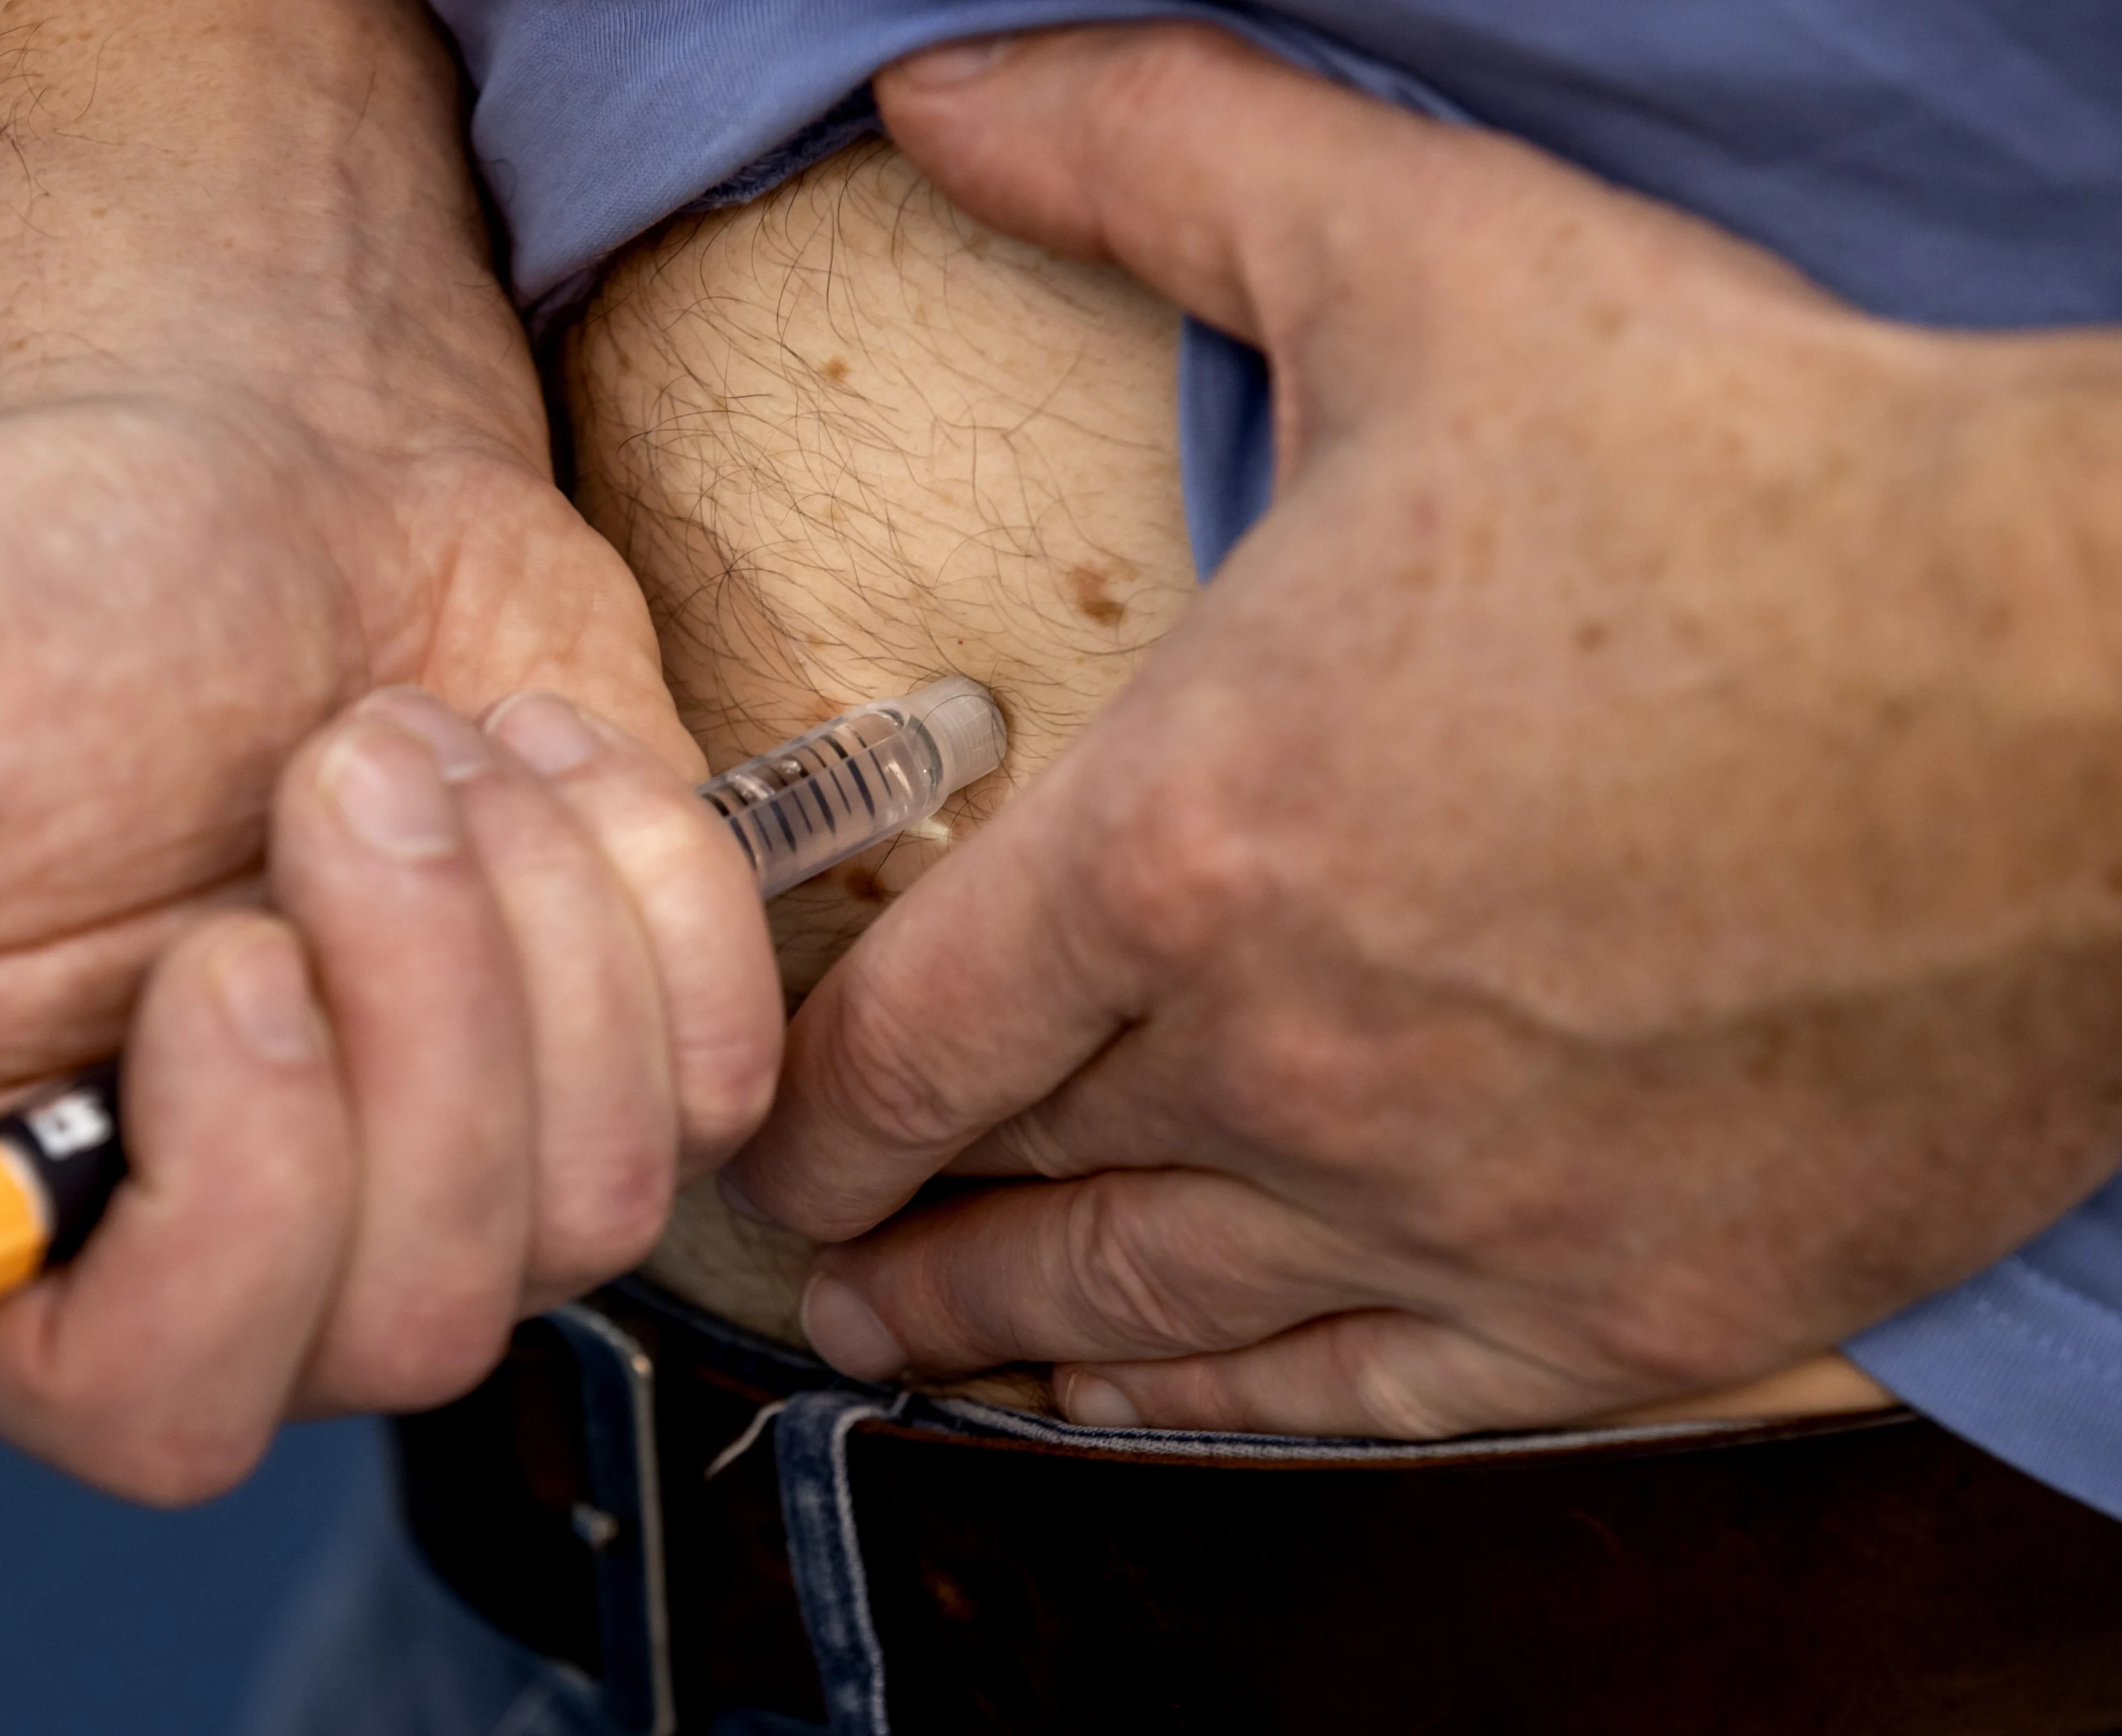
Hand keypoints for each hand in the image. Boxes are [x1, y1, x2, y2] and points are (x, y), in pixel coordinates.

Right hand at [0, 0, 778, 1500]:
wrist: (271, 455)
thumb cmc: (34, 595)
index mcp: (39, 1223)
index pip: (167, 1406)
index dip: (245, 1199)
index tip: (234, 946)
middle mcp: (266, 1245)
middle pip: (419, 1318)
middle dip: (418, 1005)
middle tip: (348, 760)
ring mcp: (472, 1166)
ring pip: (595, 1205)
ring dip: (531, 920)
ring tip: (421, 737)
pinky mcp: (633, 1060)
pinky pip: (726, 1081)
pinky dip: (655, 880)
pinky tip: (540, 750)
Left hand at [724, 26, 2121, 1435]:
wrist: (2110, 694)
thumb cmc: (1769, 484)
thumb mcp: (1428, 261)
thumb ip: (1150, 157)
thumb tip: (931, 85)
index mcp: (1198, 849)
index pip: (908, 1037)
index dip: (804, 1099)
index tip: (765, 1118)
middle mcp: (1296, 1069)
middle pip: (1006, 1190)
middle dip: (883, 1225)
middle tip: (815, 1248)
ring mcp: (1460, 1216)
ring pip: (1146, 1323)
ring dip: (995, 1338)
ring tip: (908, 1342)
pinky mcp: (1623, 1311)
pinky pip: (1354, 1406)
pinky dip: (1213, 1414)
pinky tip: (1135, 1405)